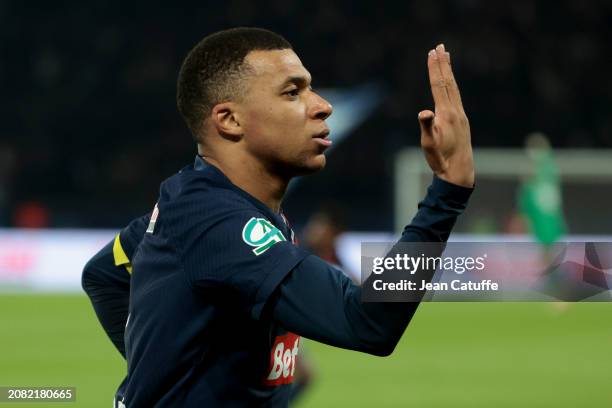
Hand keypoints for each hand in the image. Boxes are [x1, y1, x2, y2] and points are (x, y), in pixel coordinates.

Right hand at [419, 43, 473, 187]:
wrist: (459, 171)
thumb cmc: (441, 159)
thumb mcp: (428, 144)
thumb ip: (426, 126)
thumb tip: (424, 112)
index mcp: (446, 113)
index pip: (439, 85)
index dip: (434, 68)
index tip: (432, 53)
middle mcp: (456, 111)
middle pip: (448, 82)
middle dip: (443, 64)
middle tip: (440, 47)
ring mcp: (461, 115)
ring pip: (454, 88)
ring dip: (449, 72)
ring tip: (447, 58)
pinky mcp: (462, 121)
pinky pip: (456, 97)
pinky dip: (453, 85)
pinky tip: (451, 85)